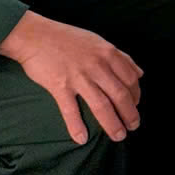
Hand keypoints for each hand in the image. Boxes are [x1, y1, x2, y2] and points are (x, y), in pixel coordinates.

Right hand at [0, 10, 142, 145]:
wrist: (35, 35)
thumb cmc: (67, 38)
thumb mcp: (98, 42)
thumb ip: (120, 57)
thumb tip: (140, 73)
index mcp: (108, 53)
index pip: (130, 79)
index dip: (136, 95)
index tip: (136, 105)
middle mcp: (97, 66)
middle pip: (120, 95)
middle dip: (130, 114)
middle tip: (133, 127)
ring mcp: (78, 77)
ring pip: (102, 105)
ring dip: (112, 124)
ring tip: (118, 135)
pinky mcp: (60, 86)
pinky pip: (71, 110)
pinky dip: (77, 126)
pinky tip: (82, 139)